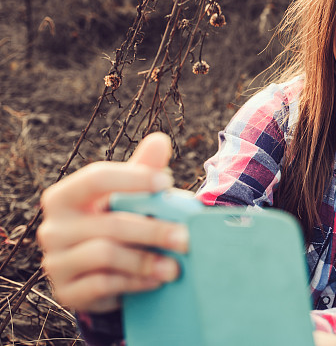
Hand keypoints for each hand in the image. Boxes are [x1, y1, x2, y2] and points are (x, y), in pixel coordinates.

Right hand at [37, 132, 189, 312]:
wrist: (100, 272)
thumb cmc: (116, 220)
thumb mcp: (128, 194)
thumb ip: (143, 167)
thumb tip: (160, 140)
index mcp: (64, 196)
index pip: (96, 178)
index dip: (133, 178)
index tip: (167, 182)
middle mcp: (52, 228)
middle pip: (110, 223)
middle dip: (154, 230)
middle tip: (187, 238)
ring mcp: (55, 262)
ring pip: (105, 254)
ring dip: (146, 260)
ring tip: (176, 266)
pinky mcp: (65, 291)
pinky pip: (101, 285)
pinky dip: (134, 282)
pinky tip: (157, 280)